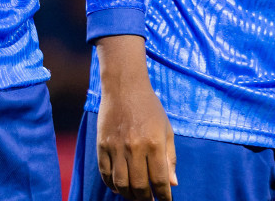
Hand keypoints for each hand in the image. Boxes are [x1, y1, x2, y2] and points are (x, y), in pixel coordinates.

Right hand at [96, 36, 175, 200]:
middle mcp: (135, 147)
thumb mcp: (166, 130)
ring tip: (135, 195)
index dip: (163, 196)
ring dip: (129, 195)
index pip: (160, 181)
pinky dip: (112, 184)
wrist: (124, 86)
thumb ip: (170, 158)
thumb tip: (172, 184)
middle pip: (139, 186)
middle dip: (146, 199)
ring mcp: (116, 147)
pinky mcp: (102, 145)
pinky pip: (105, 173)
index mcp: (154, 144)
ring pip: (121, 184)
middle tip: (149, 200)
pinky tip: (119, 186)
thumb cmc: (150, 108)